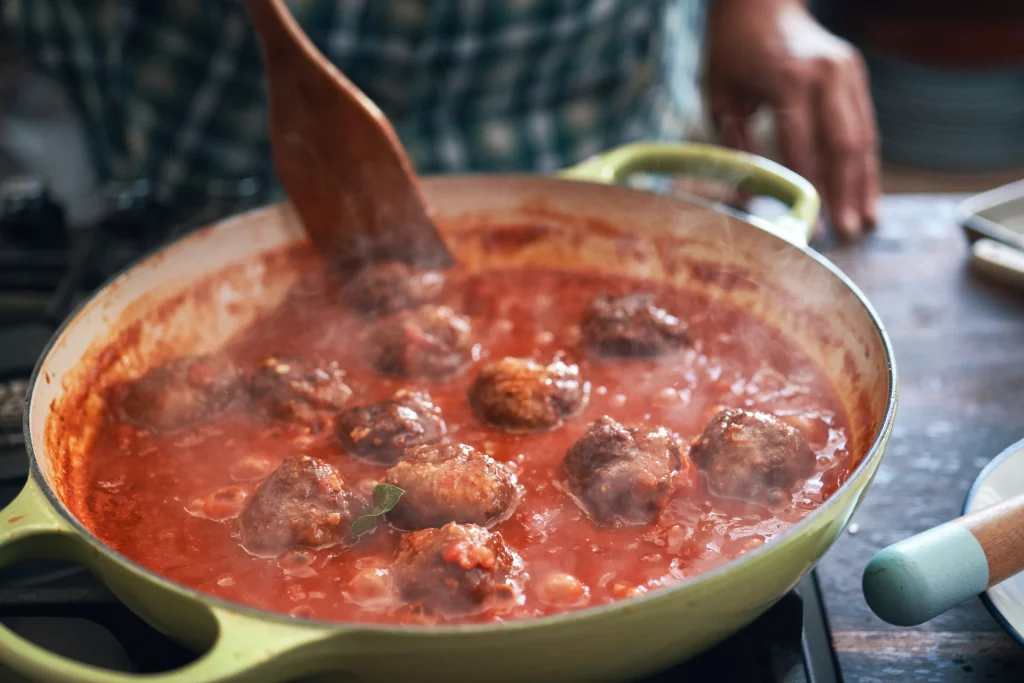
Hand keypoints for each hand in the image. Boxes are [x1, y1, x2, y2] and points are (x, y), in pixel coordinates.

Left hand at [706, 0, 878, 237]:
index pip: (803, 147)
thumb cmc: (732, 52)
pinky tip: (865, 189)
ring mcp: (847, 72)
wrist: (761, 0)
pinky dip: (864, 160)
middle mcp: (826, 75)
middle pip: (844, 145)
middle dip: (846, 193)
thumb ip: (736, 147)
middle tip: (847, 232)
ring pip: (862, 137)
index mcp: (789, 80)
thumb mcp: (722, 98)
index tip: (811, 224)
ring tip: (866, 221)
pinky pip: (863, 124)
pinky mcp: (855, 74)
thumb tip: (750, 198)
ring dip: (864, 182)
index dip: (809, 189)